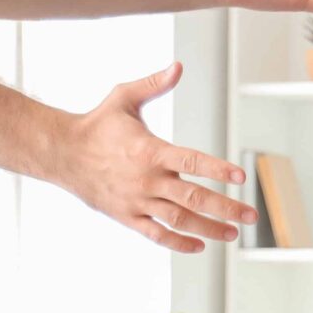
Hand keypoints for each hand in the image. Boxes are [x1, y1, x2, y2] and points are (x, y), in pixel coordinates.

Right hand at [52, 63, 255, 254]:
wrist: (61, 153)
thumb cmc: (96, 123)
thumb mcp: (123, 97)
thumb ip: (153, 84)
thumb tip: (178, 67)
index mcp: (150, 150)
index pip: (191, 162)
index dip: (218, 170)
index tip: (241, 178)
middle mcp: (147, 179)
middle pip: (193, 199)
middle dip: (226, 209)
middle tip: (251, 216)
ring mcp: (137, 201)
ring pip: (179, 221)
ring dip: (209, 229)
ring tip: (232, 234)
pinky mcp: (126, 216)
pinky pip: (156, 235)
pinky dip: (178, 243)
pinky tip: (199, 245)